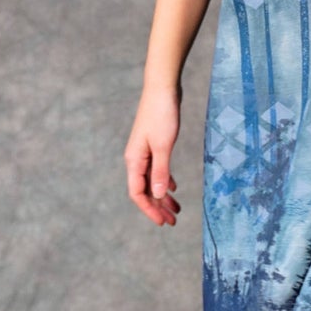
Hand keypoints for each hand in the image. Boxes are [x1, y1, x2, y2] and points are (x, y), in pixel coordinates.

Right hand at [124, 82, 182, 225]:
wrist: (162, 89)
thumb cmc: (162, 115)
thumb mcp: (163, 146)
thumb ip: (161, 171)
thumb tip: (159, 195)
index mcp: (134, 160)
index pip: (138, 193)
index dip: (150, 209)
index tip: (163, 222)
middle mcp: (136, 159)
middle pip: (145, 190)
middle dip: (158, 207)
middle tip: (173, 221)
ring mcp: (144, 152)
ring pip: (152, 181)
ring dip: (163, 196)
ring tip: (176, 210)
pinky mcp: (153, 145)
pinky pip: (157, 169)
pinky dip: (165, 180)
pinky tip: (174, 189)